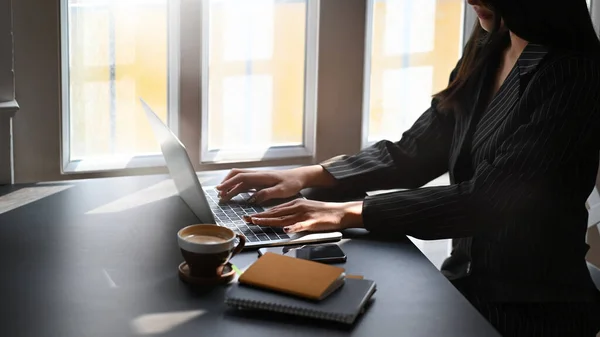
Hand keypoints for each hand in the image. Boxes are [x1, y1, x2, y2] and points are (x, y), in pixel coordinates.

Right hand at [216, 166, 336, 203]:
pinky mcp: (260, 181)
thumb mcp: (282, 190)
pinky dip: (237, 187)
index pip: (241, 177)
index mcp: (262, 176)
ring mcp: (258, 177)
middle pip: (237, 175)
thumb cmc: (292, 183)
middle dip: (226, 183)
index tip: (220, 189)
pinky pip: (245, 182)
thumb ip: (267, 194)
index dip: (229, 183)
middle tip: (219, 194)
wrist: (299, 177)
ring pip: (240, 179)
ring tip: (223, 196)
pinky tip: (234, 194)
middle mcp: (258, 175)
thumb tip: (252, 198)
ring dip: (230, 186)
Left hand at [243, 199, 363, 232]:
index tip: (249, 217)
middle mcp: (297, 207)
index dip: (261, 214)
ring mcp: (304, 214)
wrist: (341, 212)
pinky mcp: (313, 222)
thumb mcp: (305, 210)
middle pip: (275, 213)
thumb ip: (293, 215)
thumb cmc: (323, 213)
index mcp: (295, 205)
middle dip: (260, 217)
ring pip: (284, 218)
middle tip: (247, 219)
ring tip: (258, 222)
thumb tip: (281, 222)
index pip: (275, 210)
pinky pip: (302, 225)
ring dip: (270, 220)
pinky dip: (293, 227)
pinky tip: (286, 229)